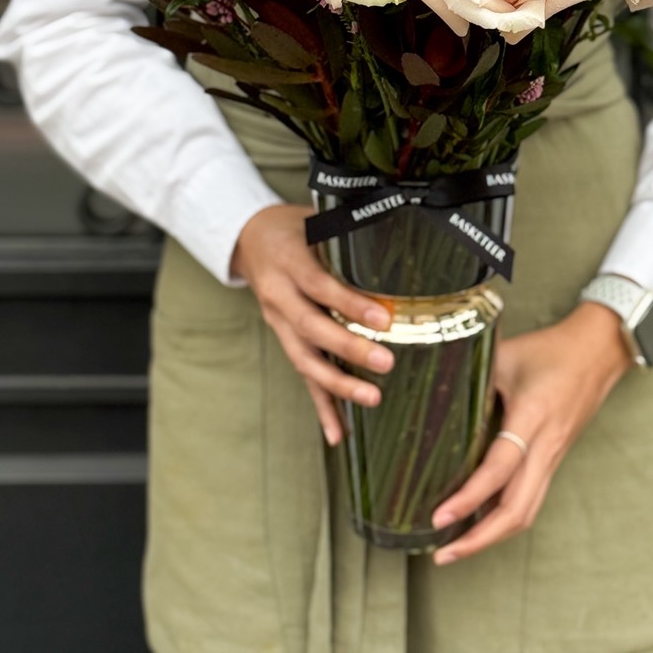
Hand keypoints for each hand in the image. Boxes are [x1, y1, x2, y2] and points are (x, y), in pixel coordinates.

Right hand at [232, 204, 392, 444]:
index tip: (383, 319)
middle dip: (348, 349)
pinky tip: (338, 433)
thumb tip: (403, 237)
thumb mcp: (315, 219)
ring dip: (337, 384)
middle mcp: (278, 296)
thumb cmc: (292, 226)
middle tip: (386, 363)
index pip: (319, 285)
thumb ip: (348, 235)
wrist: (249, 237)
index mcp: (288, 261)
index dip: (349, 304)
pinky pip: (303, 376)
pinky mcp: (285, 339)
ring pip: (305, 358)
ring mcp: (278, 322)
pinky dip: (321, 406)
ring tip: (371, 399)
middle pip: (311, 328)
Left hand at [429, 301, 633, 563]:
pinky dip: (505, 518)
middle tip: (443, 553)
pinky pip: (531, 499)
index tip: (440, 516)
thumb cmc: (549, 350)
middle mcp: (545, 446)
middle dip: (479, 538)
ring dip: (492, 536)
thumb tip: (428, 399)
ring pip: (527, 511)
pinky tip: (480, 523)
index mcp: (532, 418)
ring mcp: (553, 457)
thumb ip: (471, 379)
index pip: (499, 469)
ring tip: (456, 549)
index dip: (469, 497)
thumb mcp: (504, 355)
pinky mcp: (555, 460)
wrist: (598, 351)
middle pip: (517, 509)